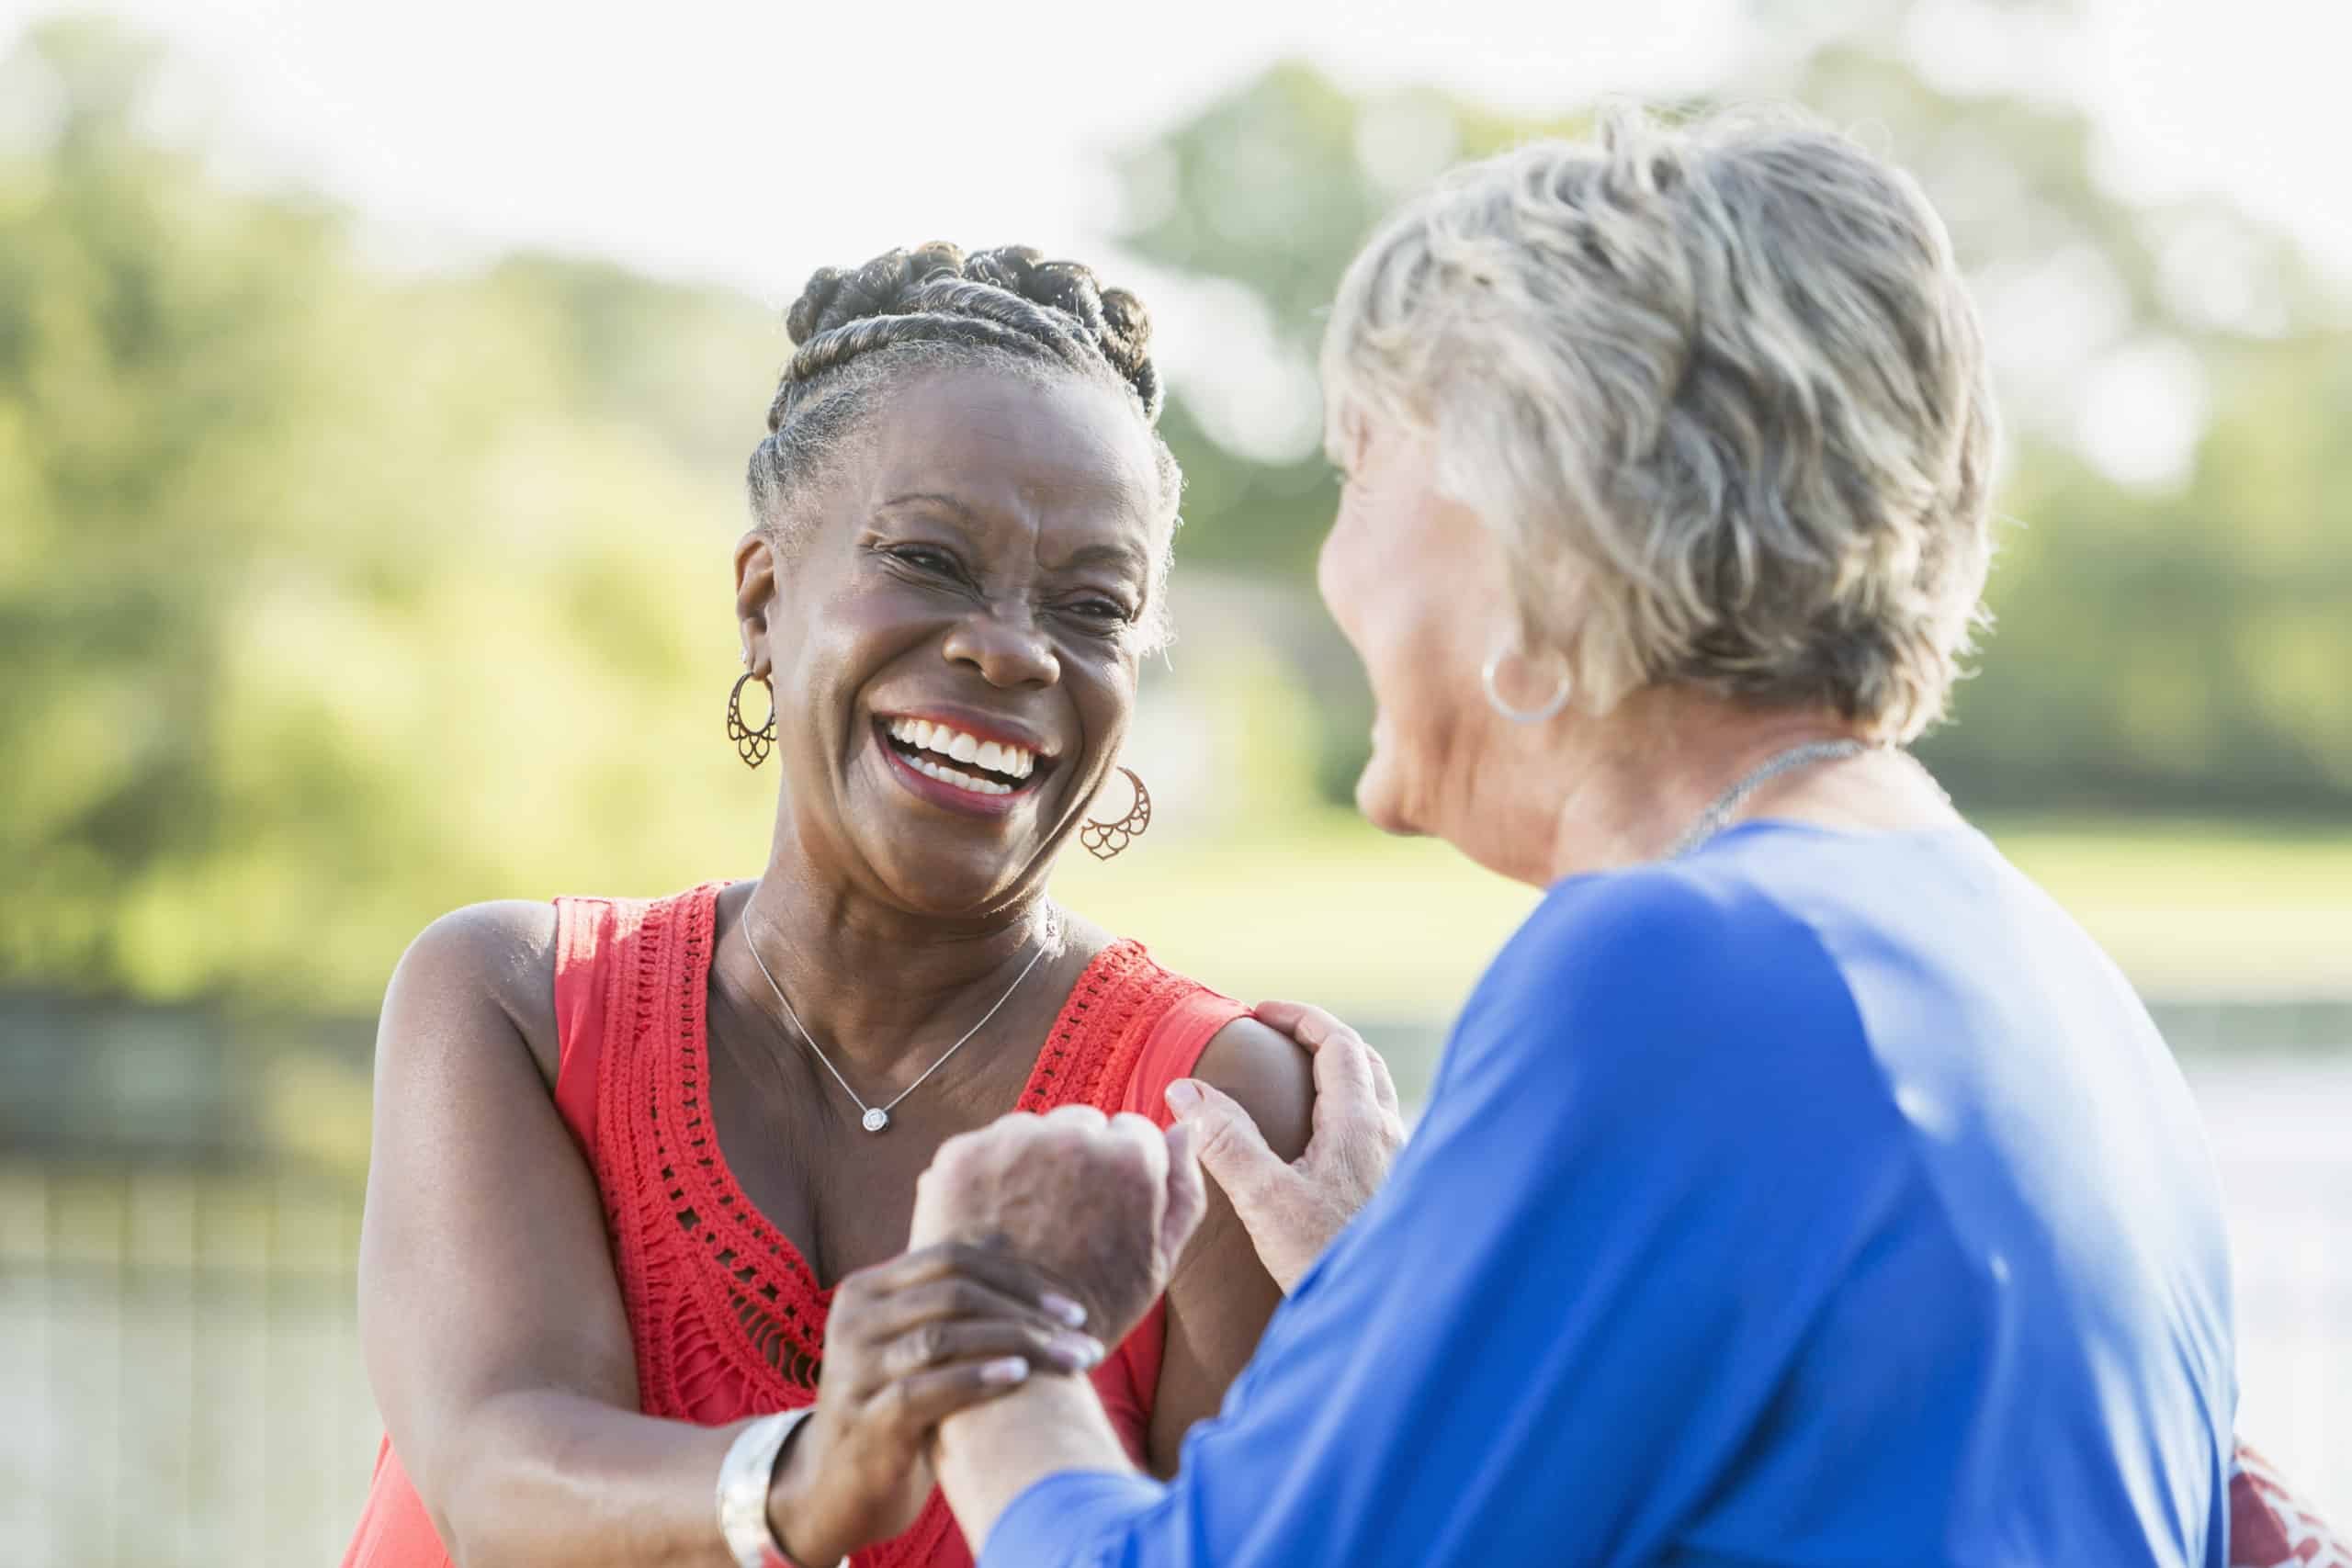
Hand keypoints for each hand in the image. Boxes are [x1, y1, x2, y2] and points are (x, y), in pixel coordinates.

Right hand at [766, 1242, 1104, 1564]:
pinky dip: (976, 1378)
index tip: (1073, 1309)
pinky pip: (923, 1389)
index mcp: (866, 1289)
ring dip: (1017, 1345)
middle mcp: (852, 1319)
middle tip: (1082, 1341)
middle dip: (1028, 1313)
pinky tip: (1018, 1377)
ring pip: (943, 1336)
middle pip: (954, 1292)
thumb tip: (1005, 1239)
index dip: (1018, 1276)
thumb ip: (949, 1297)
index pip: (952, 1258)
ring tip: (1068, 1362)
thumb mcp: (915, 1343)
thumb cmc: (896, 1407)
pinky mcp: (862, 1420)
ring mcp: (852, 1369)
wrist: (837, 1487)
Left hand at [909, 1105, 1209, 1346]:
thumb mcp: (1159, 1261)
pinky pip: (985, 1146)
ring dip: (1032, 1160)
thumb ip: (1183, 1188)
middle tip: (1064, 1217)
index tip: (1105, 1210)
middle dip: (1078, 1157)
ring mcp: (1011, 1142)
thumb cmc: (1093, 1309)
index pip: (1133, 1132)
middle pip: (1082, 1124)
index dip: (1121, 1175)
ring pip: (1032, 1130)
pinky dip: (988, 1174)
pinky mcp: (962, 1154)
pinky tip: (992, 1218)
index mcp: (1129, 1158)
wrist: (1006, 1346)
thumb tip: (1187, 1127)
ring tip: (1026, 1222)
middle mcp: (1071, 1136)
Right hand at [1163, 1000, 1403, 1292]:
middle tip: (1279, 1037)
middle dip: (1321, 1038)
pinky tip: (1326, 1145)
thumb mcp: (1265, 1200)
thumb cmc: (1329, 1258)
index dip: (1299, 1018)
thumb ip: (1226, 1142)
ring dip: (1341, 1074)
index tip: (1260, 1012)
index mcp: (1360, 1123)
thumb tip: (1185, 1089)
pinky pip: (1380, 1129)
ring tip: (1299, 1082)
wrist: (1389, 1314)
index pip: (1337, 1042)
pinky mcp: (1400, 1194)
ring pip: (1376, 1096)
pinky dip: (1351, 1110)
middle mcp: (1391, 1135)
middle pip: (1364, 1061)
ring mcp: (1401, 1164)